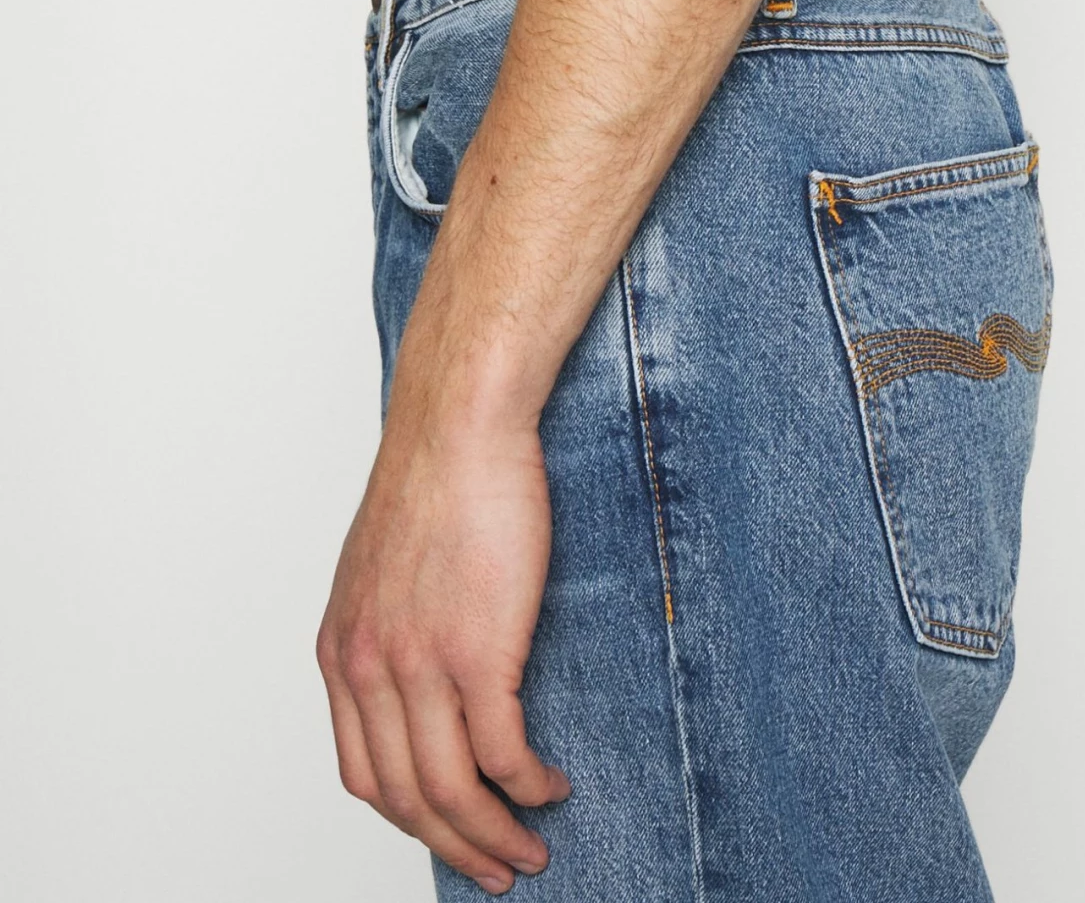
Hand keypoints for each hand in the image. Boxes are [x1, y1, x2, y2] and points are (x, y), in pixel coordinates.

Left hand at [316, 402, 569, 893]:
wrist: (460, 421)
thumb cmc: (438, 475)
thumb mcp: (383, 565)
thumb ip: (391, 627)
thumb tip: (427, 674)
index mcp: (340, 651)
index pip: (362, 773)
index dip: (408, 819)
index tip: (447, 834)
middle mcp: (368, 667)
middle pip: (404, 799)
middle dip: (454, 847)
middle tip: (497, 869)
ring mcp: (418, 663)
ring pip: (451, 790)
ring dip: (495, 834)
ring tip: (531, 849)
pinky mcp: (476, 649)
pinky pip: (501, 753)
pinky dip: (527, 786)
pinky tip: (550, 786)